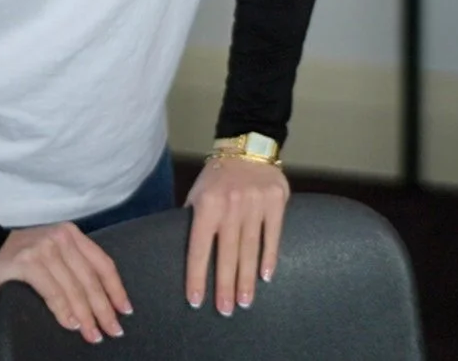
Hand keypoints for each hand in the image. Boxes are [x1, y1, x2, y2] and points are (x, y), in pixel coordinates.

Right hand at [0, 222, 131, 342]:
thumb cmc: (22, 257)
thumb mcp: (54, 253)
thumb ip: (74, 266)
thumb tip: (101, 299)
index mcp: (72, 235)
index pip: (103, 264)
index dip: (116, 289)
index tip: (125, 310)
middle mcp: (61, 238)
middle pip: (91, 279)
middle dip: (104, 308)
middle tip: (113, 330)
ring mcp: (44, 249)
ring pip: (74, 288)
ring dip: (86, 315)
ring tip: (94, 334)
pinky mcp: (27, 263)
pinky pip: (52, 291)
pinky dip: (64, 310)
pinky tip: (72, 325)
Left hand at [185, 156, 290, 313]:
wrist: (247, 146)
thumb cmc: (217, 176)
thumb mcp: (196, 194)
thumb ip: (192, 221)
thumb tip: (181, 252)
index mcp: (207, 205)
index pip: (200, 248)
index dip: (197, 276)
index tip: (196, 301)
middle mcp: (231, 205)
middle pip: (227, 254)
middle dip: (225, 286)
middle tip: (226, 310)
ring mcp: (255, 203)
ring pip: (250, 248)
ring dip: (247, 278)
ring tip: (245, 302)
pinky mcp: (276, 201)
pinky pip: (272, 234)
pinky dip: (269, 257)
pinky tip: (265, 276)